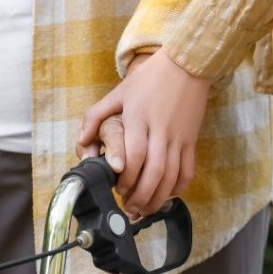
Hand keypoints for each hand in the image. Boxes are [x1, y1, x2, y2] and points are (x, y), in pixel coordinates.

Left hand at [77, 49, 210, 216]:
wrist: (188, 64)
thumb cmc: (150, 78)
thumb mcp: (119, 93)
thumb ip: (96, 116)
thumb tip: (81, 140)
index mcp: (139, 119)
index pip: (133, 157)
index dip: (125, 178)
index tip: (117, 188)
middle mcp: (161, 131)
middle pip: (153, 173)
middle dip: (140, 195)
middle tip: (129, 206)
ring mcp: (179, 137)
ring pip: (171, 176)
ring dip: (157, 198)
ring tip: (144, 209)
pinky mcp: (191, 141)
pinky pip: (187, 171)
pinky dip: (178, 188)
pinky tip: (165, 195)